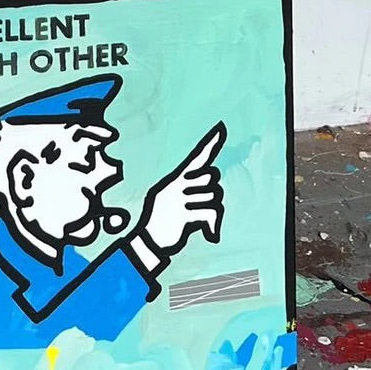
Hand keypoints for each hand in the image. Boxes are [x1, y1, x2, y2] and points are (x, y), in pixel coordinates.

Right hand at [140, 123, 225, 256]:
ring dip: (213, 212)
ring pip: (215, 196)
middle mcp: (178, 184)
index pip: (197, 157)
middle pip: (212, 178)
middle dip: (214, 193)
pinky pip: (211, 213)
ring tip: (200, 221)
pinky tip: (209, 235)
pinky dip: (214, 226)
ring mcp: (180, 198)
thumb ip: (191, 190)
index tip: (221, 128)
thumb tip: (215, 191)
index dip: (211, 144)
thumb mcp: (172, 199)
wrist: (149, 240)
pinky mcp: (184, 214)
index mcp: (177, 179)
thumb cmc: (164, 219)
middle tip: (202, 207)